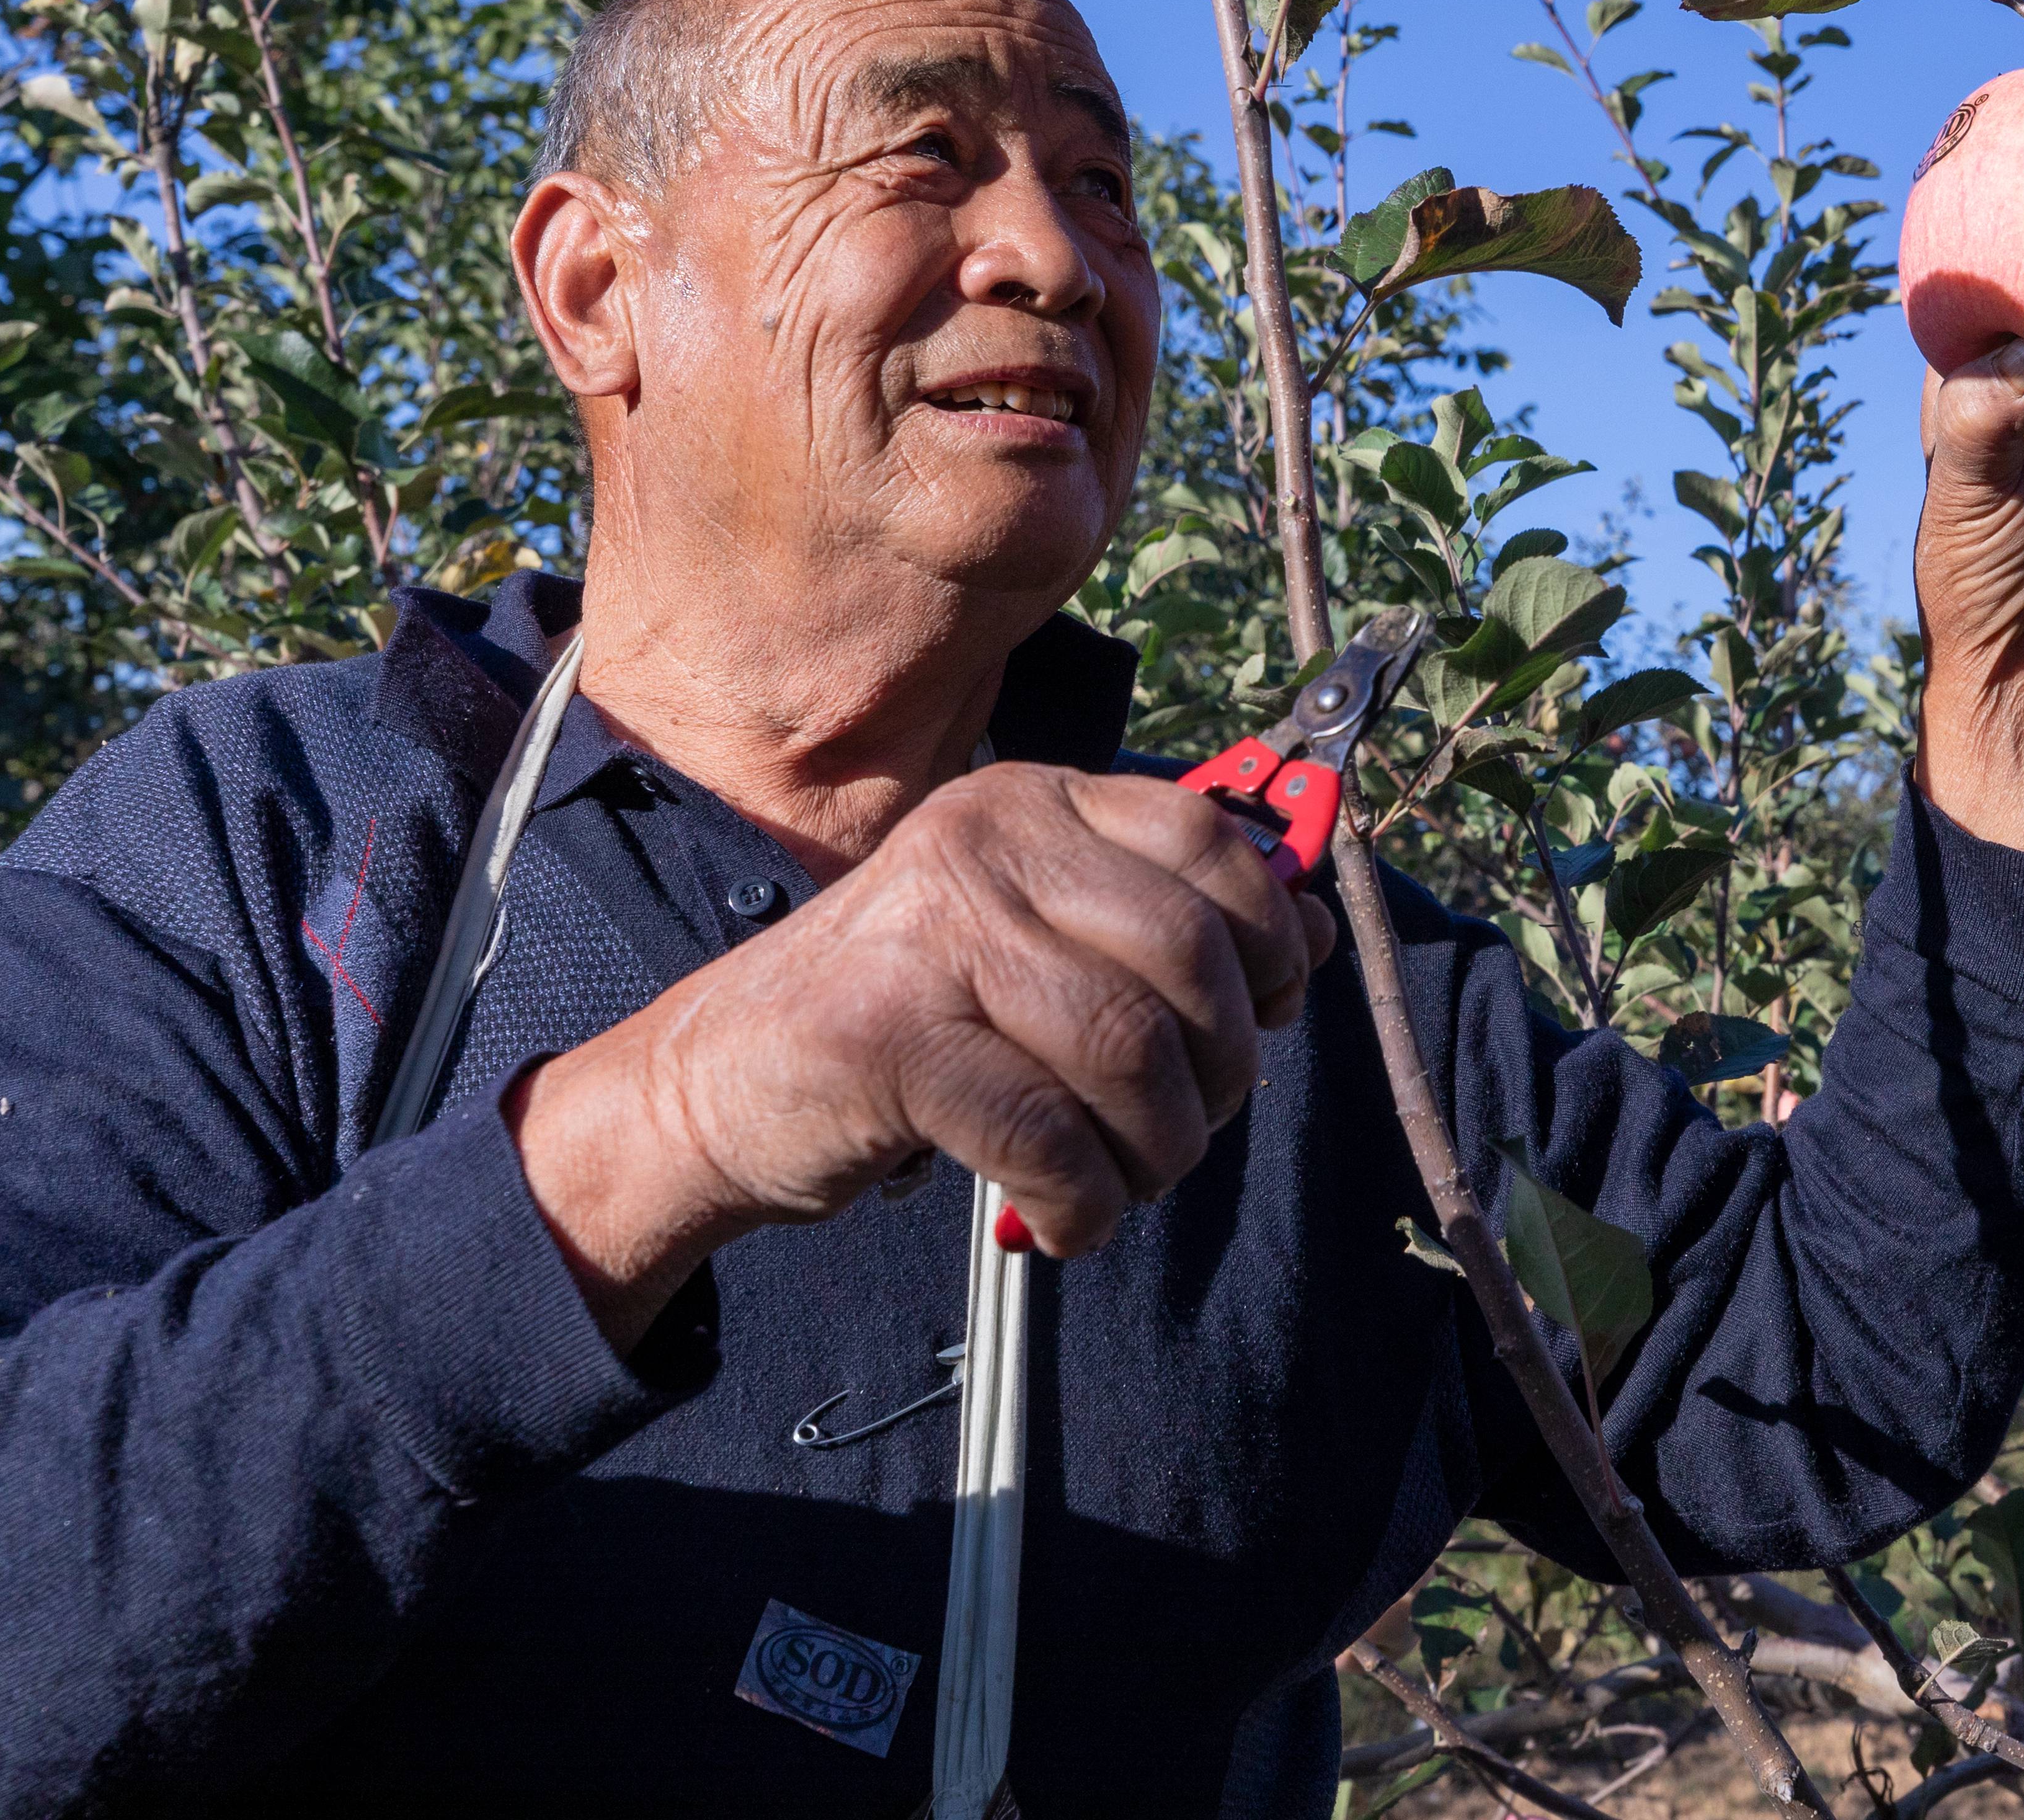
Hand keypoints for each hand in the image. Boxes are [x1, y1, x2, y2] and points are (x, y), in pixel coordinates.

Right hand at [507, 763, 1334, 1347]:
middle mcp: (984, 842)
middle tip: (1179, 1127)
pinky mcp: (891, 1037)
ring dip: (1156, 1150)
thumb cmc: (905, 1019)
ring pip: (1131, 1051)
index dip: (1268, 937)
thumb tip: (1308, 933)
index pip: (1211, 841)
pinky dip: (1085, 1202)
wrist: (715, 1085)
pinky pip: (1052, 1134)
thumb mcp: (1032, 938)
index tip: (1263, 1013)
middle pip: (1187, 956)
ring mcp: (933, 932)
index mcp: (1031, 803)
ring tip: (1121, 1181)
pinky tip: (1062, 1219)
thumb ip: (1155, 927)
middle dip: (1219, 1069)